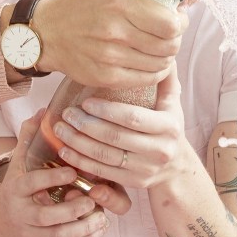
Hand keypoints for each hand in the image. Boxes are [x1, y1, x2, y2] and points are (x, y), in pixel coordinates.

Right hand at [0, 115, 116, 236]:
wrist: (1, 226)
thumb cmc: (16, 187)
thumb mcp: (18, 163)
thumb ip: (29, 137)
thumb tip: (43, 110)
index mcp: (15, 190)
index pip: (30, 184)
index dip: (51, 178)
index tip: (73, 171)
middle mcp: (21, 213)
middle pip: (46, 217)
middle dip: (72, 209)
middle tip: (92, 198)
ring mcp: (32, 233)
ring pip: (58, 236)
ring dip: (82, 227)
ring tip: (100, 214)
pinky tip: (100, 226)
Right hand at [33, 0, 187, 88]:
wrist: (47, 33)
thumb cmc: (82, 11)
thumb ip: (145, 5)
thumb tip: (179, 15)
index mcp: (120, 5)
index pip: (170, 23)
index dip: (180, 24)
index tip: (177, 22)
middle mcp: (115, 31)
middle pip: (169, 45)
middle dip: (175, 42)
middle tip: (168, 38)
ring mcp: (110, 57)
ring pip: (161, 64)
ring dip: (165, 58)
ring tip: (156, 51)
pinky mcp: (106, 77)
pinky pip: (146, 79)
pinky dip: (154, 73)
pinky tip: (148, 64)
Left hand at [52, 67, 197, 188]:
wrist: (176, 167)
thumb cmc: (168, 127)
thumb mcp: (172, 103)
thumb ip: (165, 79)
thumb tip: (163, 53)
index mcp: (168, 126)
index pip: (132, 118)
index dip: (107, 110)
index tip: (85, 102)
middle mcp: (159, 150)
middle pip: (115, 137)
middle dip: (86, 125)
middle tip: (66, 113)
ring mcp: (146, 169)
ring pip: (105, 156)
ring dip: (78, 143)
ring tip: (60, 129)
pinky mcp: (134, 182)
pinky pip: (102, 172)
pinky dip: (81, 161)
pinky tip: (65, 150)